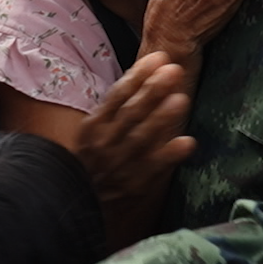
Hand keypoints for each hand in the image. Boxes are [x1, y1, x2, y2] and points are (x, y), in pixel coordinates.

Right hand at [74, 52, 194, 230]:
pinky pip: (152, 169)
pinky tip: (187, 142)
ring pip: (140, 138)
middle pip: (130, 113)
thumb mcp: (95, 132)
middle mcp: (104, 143)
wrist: (75, 205)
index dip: (138, 76)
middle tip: (175, 70)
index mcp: (94, 126)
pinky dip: (169, 155)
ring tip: (181, 100)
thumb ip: (115, 108)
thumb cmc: (92, 162)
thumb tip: (144, 75)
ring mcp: (118, 164)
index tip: (159, 58)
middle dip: (153, 90)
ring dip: (161, 118)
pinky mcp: (132, 186)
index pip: (117, 95)